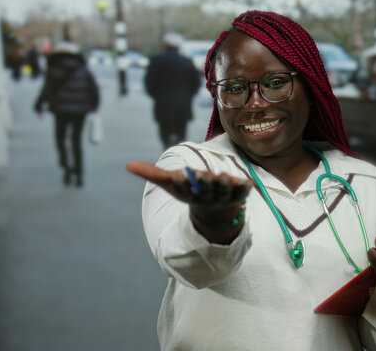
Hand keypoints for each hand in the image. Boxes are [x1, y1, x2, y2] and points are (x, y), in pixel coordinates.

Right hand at [126, 161, 252, 243]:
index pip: (184, 189)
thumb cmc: (191, 192)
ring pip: (224, 193)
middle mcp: (206, 197)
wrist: (215, 211)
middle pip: (205, 191)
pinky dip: (245, 189)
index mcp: (189, 193)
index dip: (183, 183)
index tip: (180, 176)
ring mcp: (223, 198)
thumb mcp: (171, 182)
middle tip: (206, 175)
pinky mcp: (238, 196)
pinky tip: (247, 183)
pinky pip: (242, 194)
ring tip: (227, 177)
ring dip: (226, 186)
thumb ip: (152, 174)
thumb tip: (128, 165)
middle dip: (206, 184)